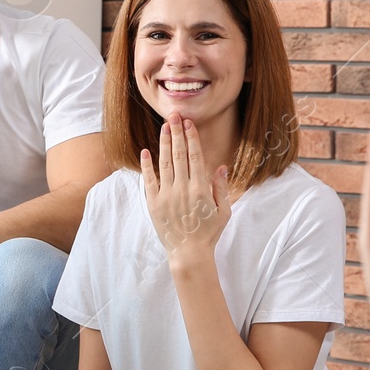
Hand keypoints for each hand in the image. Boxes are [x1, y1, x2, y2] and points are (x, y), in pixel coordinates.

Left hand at [142, 115, 229, 264]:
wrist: (188, 253)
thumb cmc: (209, 232)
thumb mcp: (223, 211)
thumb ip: (221, 187)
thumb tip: (219, 166)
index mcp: (201, 188)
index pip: (194, 155)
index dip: (190, 137)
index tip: (188, 123)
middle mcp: (183, 188)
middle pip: (178, 154)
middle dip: (176, 133)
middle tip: (174, 116)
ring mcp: (166, 195)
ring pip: (164, 163)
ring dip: (164, 143)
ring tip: (164, 127)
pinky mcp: (153, 203)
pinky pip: (149, 180)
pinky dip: (147, 165)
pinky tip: (146, 151)